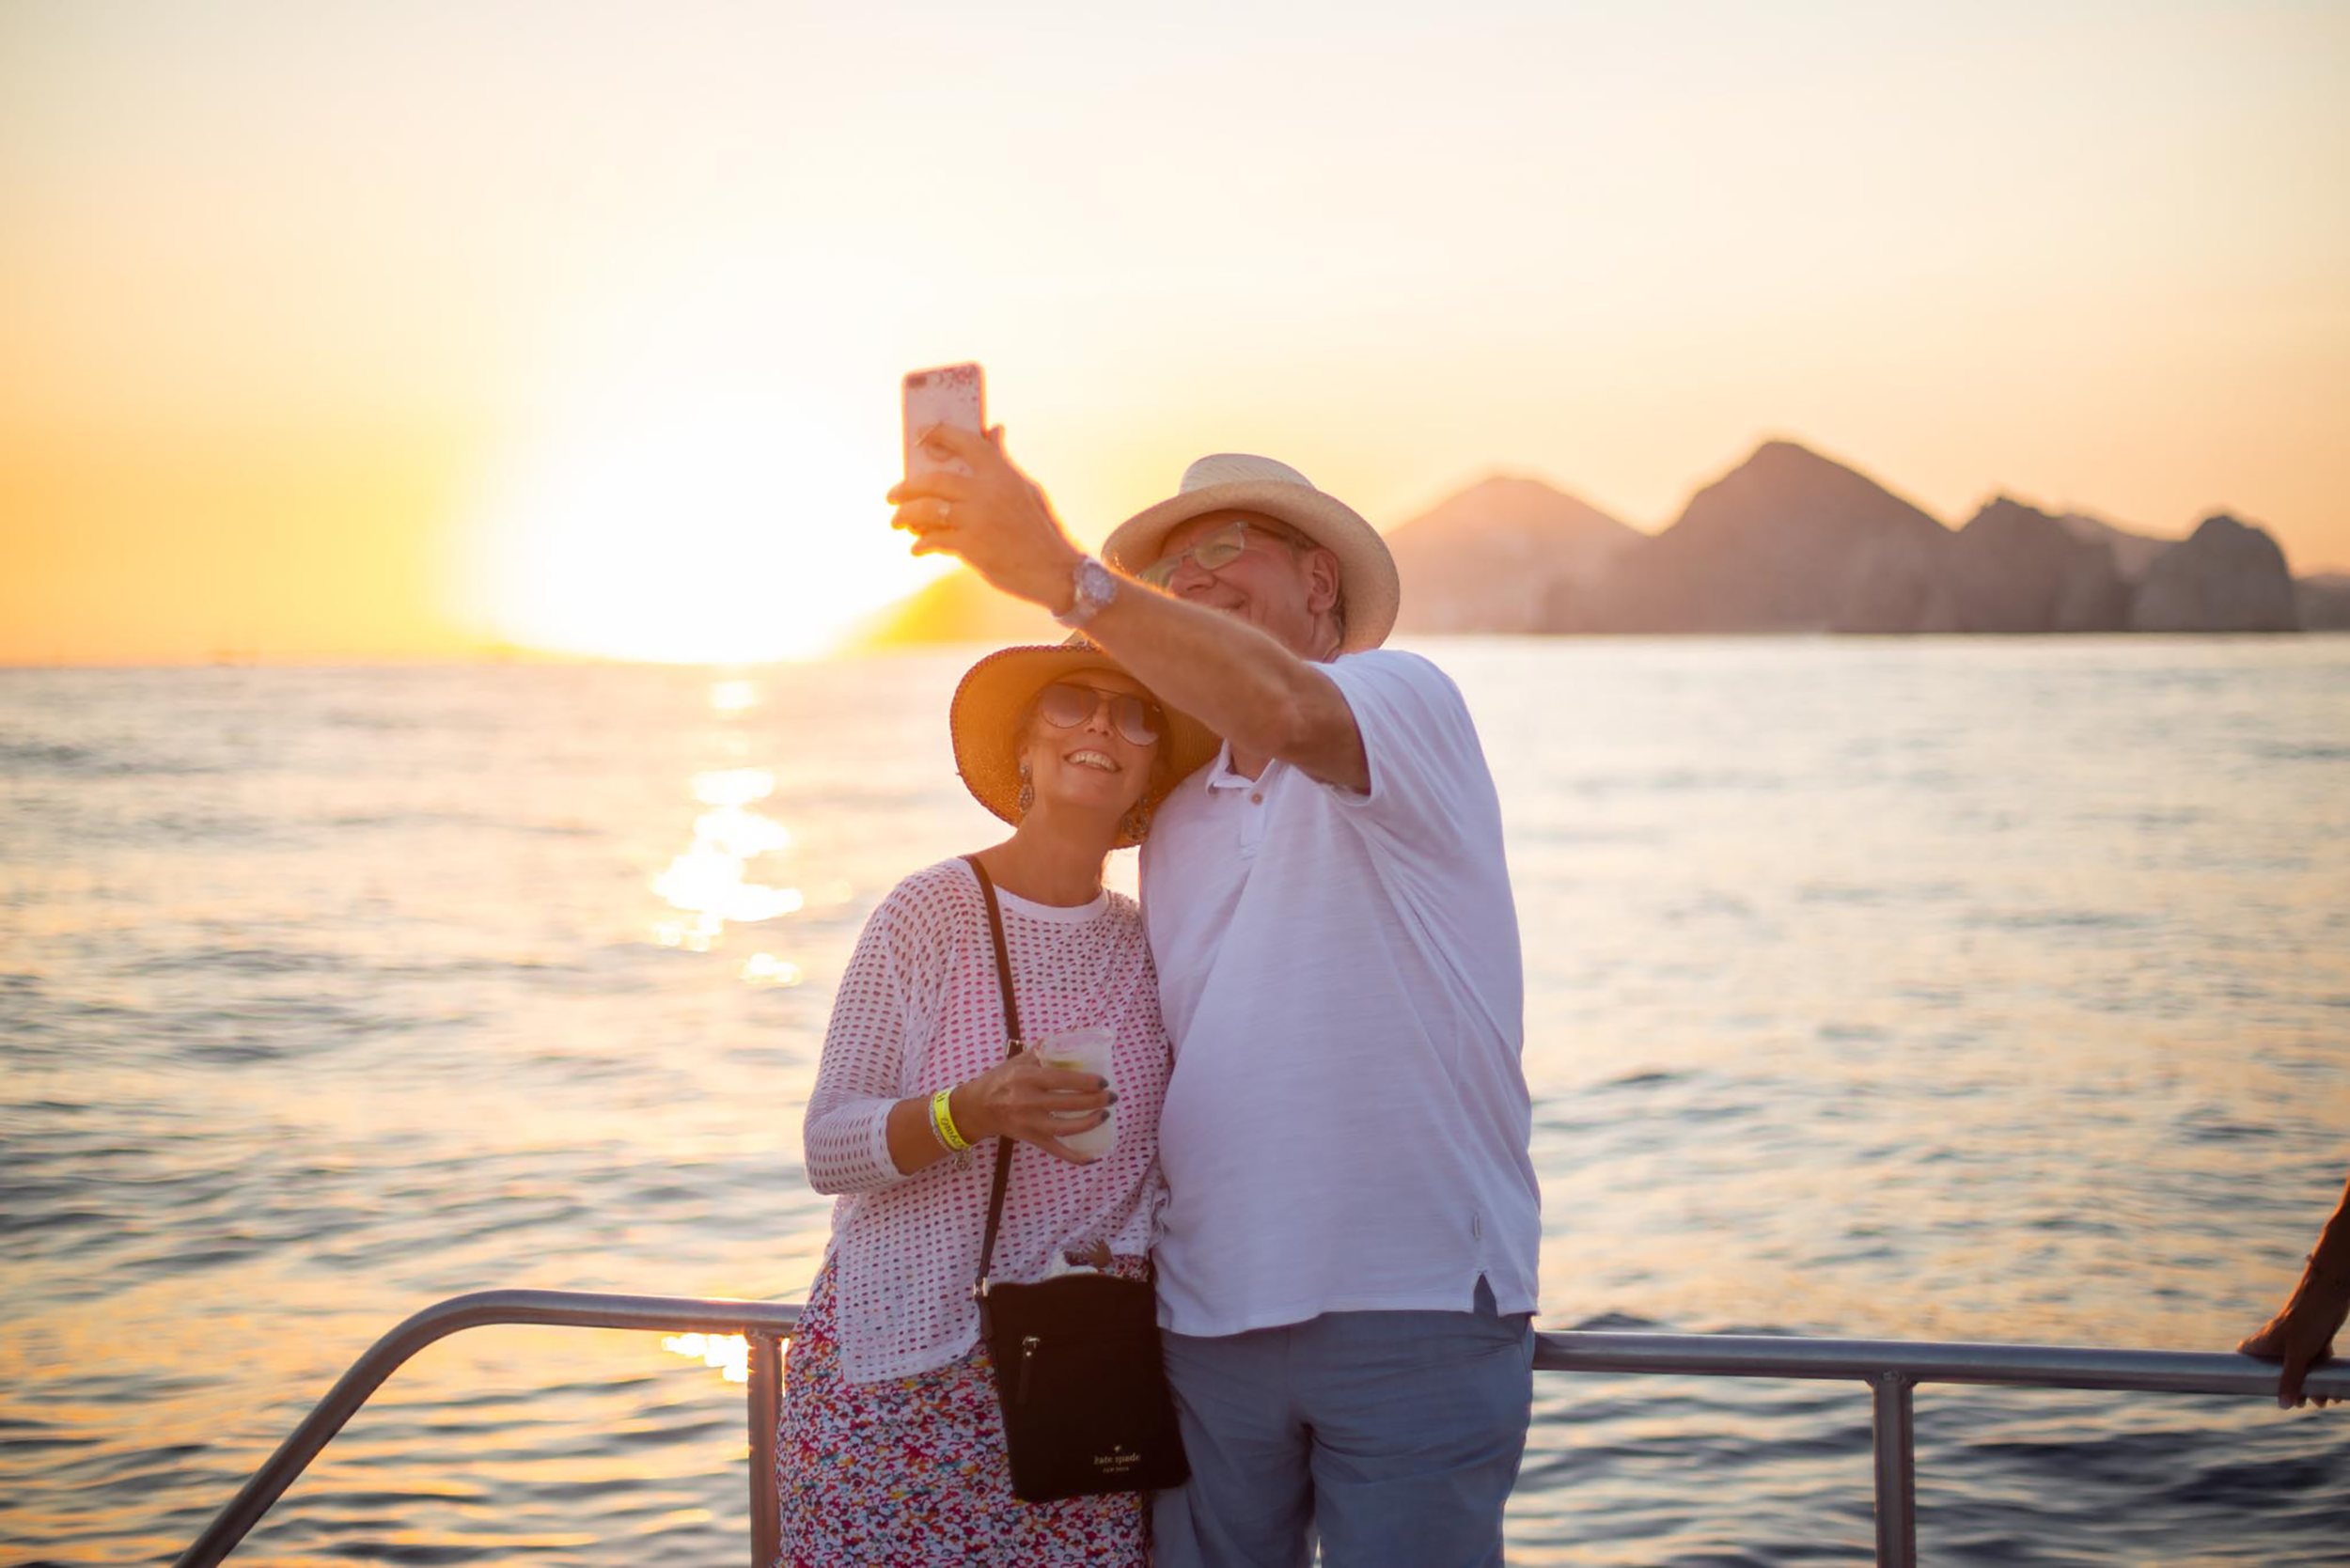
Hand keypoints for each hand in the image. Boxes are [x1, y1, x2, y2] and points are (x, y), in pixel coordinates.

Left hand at [886, 424, 1085, 609]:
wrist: (1053, 570)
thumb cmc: (1038, 527)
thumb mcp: (1025, 488)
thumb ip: (1002, 461)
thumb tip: (994, 429)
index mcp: (1001, 473)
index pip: (966, 441)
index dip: (940, 434)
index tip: (921, 435)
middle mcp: (987, 492)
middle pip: (934, 480)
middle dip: (907, 487)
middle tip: (892, 495)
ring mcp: (977, 519)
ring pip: (926, 510)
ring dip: (906, 515)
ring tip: (897, 521)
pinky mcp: (971, 546)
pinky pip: (934, 540)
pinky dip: (922, 544)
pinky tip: (917, 548)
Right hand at [950, 1047, 1112, 1163]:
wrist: (976, 1108)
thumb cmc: (1000, 1080)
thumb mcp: (1018, 1060)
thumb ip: (1042, 1050)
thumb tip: (1069, 1036)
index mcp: (1026, 1078)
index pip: (1062, 1079)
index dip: (1086, 1081)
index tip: (1103, 1081)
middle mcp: (1027, 1101)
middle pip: (1069, 1104)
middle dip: (1096, 1101)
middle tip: (1112, 1097)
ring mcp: (1029, 1123)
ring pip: (1066, 1128)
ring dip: (1090, 1123)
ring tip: (1105, 1115)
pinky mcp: (1030, 1139)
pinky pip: (1056, 1151)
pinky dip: (1075, 1157)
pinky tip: (1093, 1157)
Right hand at [2237, 1270, 2346, 1408]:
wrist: (2329, 1295)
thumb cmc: (2307, 1320)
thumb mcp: (2298, 1355)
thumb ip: (2290, 1380)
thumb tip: (2283, 1406)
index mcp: (2265, 1341)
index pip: (2245, 1353)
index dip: (2246, 1368)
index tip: (2254, 1384)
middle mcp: (2278, 1341)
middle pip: (2277, 1369)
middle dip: (2291, 1389)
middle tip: (2303, 1402)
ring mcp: (2297, 1340)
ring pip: (2300, 1368)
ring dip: (2312, 1385)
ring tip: (2324, 1400)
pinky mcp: (2314, 1339)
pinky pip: (2316, 1362)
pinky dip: (2323, 1374)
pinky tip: (2334, 1388)